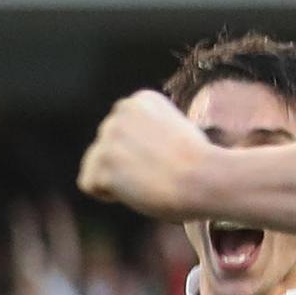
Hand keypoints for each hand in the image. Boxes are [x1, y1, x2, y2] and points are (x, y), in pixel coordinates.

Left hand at [75, 90, 212, 220]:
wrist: (207, 179)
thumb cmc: (201, 166)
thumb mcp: (175, 132)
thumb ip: (145, 133)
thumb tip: (126, 150)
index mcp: (141, 100)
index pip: (120, 133)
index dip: (140, 152)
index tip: (165, 156)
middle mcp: (119, 111)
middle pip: (106, 149)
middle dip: (125, 165)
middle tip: (157, 172)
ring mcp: (108, 136)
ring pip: (94, 166)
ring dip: (115, 179)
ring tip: (146, 180)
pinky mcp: (102, 161)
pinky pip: (89, 185)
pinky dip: (107, 194)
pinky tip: (135, 189)